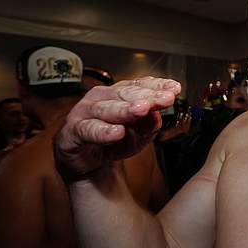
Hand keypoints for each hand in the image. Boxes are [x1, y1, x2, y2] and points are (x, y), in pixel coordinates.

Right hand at [54, 77, 180, 181]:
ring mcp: (85, 113)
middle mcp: (101, 98)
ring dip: (125, 109)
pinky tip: (117, 132)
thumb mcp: (140, 133)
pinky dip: (103, 132)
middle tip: (165, 98)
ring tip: (142, 109)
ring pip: (106, 109)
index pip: (140, 85)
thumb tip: (158, 114)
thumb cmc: (113, 140)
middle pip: (125, 94)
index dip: (157, 86)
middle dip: (147, 96)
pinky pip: (88, 130)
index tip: (175, 89)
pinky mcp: (73, 132)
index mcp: (118, 94)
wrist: (88, 161)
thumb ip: (150, 123)